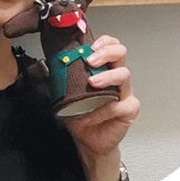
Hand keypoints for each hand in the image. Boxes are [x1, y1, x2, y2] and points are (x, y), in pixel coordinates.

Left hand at [62, 35, 139, 180]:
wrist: (86, 139)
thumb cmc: (78, 113)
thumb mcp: (66, 91)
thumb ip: (63, 75)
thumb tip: (50, 61)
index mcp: (103, 67)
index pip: (110, 45)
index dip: (104, 41)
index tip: (91, 45)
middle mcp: (116, 76)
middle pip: (121, 53)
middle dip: (106, 52)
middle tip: (90, 60)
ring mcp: (125, 92)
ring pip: (124, 75)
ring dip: (107, 77)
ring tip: (92, 83)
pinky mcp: (128, 110)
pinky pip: (121, 105)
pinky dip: (103, 110)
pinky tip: (90, 116)